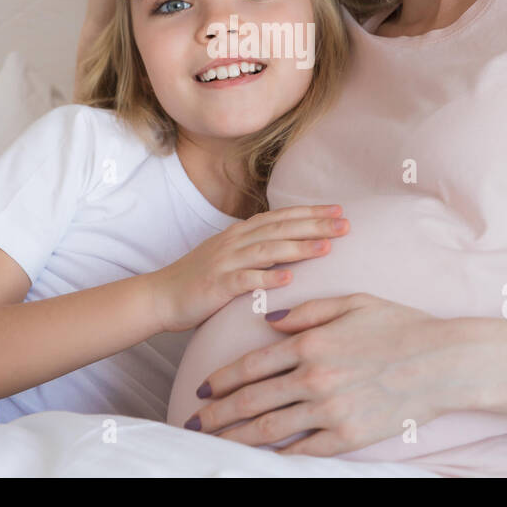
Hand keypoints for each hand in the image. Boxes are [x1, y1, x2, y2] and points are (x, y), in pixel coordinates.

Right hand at [148, 204, 349, 333]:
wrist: (160, 296)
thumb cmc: (199, 280)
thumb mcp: (230, 257)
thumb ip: (257, 248)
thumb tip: (290, 244)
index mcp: (240, 233)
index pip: (281, 217)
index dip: (310, 212)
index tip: (339, 210)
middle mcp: (235, 242)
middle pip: (280, 228)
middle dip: (314, 224)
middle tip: (345, 224)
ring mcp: (225, 262)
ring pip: (267, 249)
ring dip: (298, 247)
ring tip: (327, 247)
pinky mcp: (217, 285)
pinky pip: (245, 280)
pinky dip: (268, 277)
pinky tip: (289, 278)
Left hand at [184, 293, 450, 456]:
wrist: (445, 362)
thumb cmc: (402, 326)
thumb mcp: (353, 302)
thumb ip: (307, 310)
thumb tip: (270, 319)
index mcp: (310, 344)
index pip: (252, 365)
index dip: (222, 379)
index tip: (203, 389)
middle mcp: (312, 378)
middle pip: (250, 400)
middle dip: (217, 413)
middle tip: (194, 421)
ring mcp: (328, 410)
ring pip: (268, 428)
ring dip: (235, 436)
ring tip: (214, 442)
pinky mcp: (347, 436)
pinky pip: (302, 450)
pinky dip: (275, 455)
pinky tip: (258, 457)